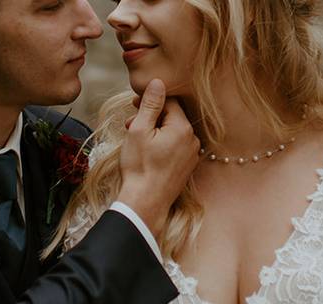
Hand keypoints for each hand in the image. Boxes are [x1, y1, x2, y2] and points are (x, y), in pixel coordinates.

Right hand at [116, 79, 199, 236]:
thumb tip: (158, 82)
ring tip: (136, 141)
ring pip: (172, 133)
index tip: (133, 106)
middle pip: (171, 117)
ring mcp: (191, 155)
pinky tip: (147, 154)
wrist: (145, 202)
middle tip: (129, 126)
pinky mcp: (187, 168)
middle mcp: (192, 140)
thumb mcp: (139, 130)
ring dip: (155, 132)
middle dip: (151, 118)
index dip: (149, 101)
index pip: (169, 102)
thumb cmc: (139, 166)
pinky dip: (161, 146)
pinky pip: (175, 148)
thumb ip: (150, 104)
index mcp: (183, 128)